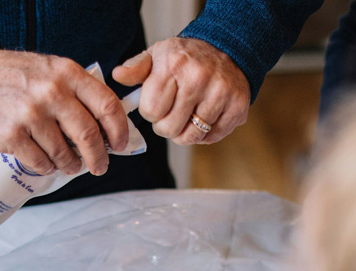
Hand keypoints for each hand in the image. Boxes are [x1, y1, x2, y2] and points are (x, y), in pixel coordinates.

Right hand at [0, 49, 128, 175]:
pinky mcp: (12, 135)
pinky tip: (46, 162)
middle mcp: (51, 92)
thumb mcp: (53, 71)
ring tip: (70, 165)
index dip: (119, 130)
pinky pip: (41, 162)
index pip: (106, 105)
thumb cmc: (18, 78)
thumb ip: (80, 93)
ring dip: (71, 165)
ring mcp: (30, 114)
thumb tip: (108, 128)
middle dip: (98, 157)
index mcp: (67, 74)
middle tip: (100, 167)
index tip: (120, 145)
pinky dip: (48, 167)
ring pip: (64, 154)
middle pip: (88, 134)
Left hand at [113, 37, 249, 144]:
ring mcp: (220, 93)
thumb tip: (117, 75)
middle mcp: (198, 78)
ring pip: (191, 136)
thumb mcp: (157, 55)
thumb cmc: (185, 58)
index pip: (150, 111)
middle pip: (169, 128)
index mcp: (174, 65)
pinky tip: (204, 117)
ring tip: (187, 116)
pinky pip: (212, 137)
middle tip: (172, 113)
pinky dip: (205, 134)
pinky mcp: (237, 107)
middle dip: (166, 126)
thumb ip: (135, 68)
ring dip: (185, 133)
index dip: (151, 112)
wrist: (226, 48)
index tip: (158, 103)